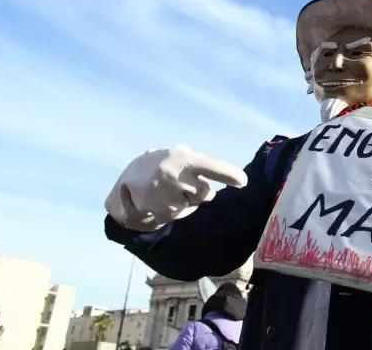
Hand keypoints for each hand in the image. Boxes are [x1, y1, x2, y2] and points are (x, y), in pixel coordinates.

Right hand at [105, 144, 246, 231]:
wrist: (128, 177)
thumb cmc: (165, 164)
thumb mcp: (181, 155)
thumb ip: (201, 165)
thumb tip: (231, 176)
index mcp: (185, 157)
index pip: (213, 166)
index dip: (229, 175)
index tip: (243, 181)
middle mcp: (175, 174)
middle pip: (206, 194)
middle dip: (199, 192)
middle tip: (183, 185)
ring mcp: (164, 193)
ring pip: (191, 207)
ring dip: (184, 202)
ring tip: (167, 191)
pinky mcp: (155, 209)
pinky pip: (176, 216)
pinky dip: (171, 211)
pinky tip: (159, 201)